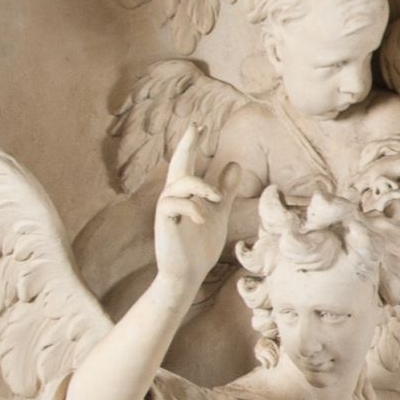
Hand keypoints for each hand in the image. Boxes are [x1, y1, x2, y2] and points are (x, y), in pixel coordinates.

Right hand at [150, 132, 227, 297]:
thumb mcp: (218, 212)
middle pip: (178, 164)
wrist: (188, 274)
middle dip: (186, 145)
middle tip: (196, 126)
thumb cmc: (200, 245)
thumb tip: (234, 164)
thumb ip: (225, 190)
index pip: (189, 162)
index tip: (201, 125)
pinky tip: (204, 218)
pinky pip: (174, 205)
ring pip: (179, 183)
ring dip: (201, 186)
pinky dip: (192, 207)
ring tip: (217, 198)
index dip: (193, 144)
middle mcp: (174, 197)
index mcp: (188, 193)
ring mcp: (168, 210)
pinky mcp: (164, 223)